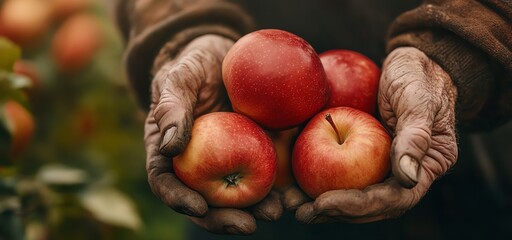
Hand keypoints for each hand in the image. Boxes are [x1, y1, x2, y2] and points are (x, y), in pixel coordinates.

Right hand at [144, 34, 282, 233]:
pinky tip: (296, 193)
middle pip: (206, 201)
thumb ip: (172, 108)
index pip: (166, 182)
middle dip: (224, 219)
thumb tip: (169, 147)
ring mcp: (229, 163)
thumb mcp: (180, 77)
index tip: (198, 208)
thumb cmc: (195, 66)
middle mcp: (199, 166)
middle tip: (247, 225)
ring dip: (257, 210)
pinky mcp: (258, 154)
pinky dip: (281, 188)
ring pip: (238, 196)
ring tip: (277, 212)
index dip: (179, 200)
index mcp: (172, 152)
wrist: (229, 59)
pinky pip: (267, 175)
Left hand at [289, 47, 457, 222]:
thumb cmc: (419, 78)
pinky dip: (320, 181)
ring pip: (354, 194)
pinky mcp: (364, 157)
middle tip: (303, 212)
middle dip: (336, 212)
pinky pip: (343, 174)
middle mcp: (403, 175)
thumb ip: (415, 137)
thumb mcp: (419, 101)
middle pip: (370, 205)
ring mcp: (383, 167)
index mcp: (426, 169)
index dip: (358, 205)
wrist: (411, 62)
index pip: (393, 199)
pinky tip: (295, 185)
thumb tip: (407, 178)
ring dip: (324, 205)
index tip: (325, 202)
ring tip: (294, 206)